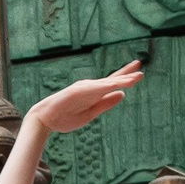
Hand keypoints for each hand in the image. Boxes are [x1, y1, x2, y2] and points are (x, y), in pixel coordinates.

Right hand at [24, 61, 140, 135]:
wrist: (45, 119)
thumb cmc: (65, 117)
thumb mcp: (91, 113)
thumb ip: (106, 103)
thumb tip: (122, 94)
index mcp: (94, 94)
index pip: (112, 84)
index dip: (126, 79)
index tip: (139, 74)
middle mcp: (90, 87)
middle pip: (112, 79)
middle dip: (127, 73)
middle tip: (139, 64)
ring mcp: (84, 88)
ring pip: (107, 83)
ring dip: (122, 79)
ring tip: (136, 76)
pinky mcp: (78, 91)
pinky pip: (96, 88)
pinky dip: (108, 86)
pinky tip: (119, 85)